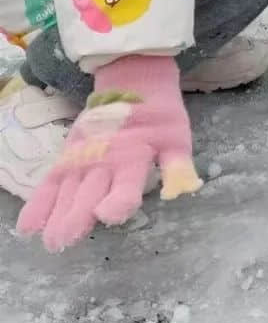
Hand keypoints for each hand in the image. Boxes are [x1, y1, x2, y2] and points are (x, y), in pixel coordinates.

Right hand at [17, 56, 200, 251]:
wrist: (133, 81)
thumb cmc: (159, 115)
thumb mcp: (177, 138)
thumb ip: (178, 167)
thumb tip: (185, 191)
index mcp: (134, 157)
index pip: (125, 185)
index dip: (118, 201)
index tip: (106, 215)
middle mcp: (104, 160)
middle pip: (88, 193)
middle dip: (76, 218)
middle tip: (64, 242)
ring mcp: (82, 157)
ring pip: (67, 192)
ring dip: (56, 216)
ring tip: (50, 241)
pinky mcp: (68, 154)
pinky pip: (50, 182)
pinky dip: (38, 203)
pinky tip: (27, 227)